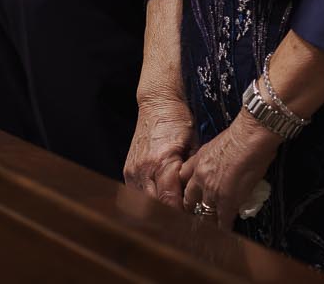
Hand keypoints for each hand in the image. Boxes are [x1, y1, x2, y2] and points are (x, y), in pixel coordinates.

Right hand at [124, 91, 196, 207]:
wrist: (157, 103)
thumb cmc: (178, 120)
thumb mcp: (193, 145)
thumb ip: (190, 173)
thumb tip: (195, 196)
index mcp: (161, 162)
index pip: (169, 201)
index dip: (181, 214)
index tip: (193, 218)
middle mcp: (143, 169)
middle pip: (154, 206)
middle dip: (170, 215)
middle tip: (185, 219)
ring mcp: (132, 171)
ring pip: (143, 204)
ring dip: (158, 209)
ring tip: (174, 212)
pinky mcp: (127, 170)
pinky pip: (137, 194)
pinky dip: (149, 200)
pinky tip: (161, 201)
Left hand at [178, 115, 279, 223]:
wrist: (251, 135)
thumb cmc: (243, 134)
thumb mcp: (218, 143)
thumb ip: (215, 158)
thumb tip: (225, 165)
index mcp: (198, 161)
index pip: (183, 179)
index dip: (186, 189)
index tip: (189, 196)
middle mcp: (200, 177)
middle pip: (189, 200)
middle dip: (192, 209)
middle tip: (197, 215)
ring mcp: (212, 191)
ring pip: (205, 213)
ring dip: (208, 221)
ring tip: (210, 229)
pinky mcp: (227, 200)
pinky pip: (223, 220)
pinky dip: (225, 227)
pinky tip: (226, 233)